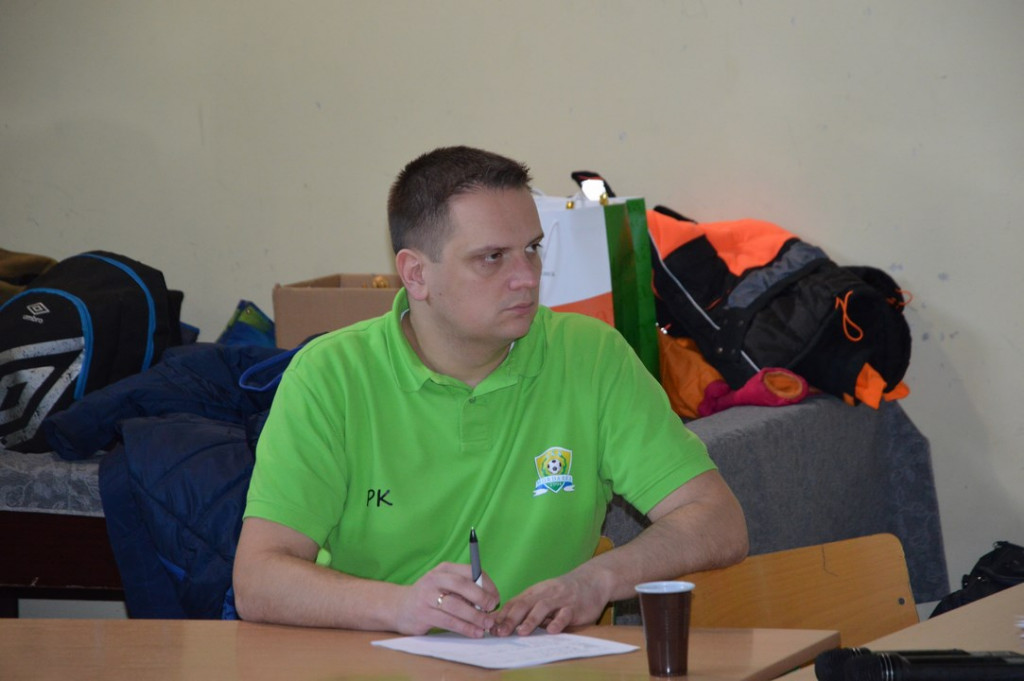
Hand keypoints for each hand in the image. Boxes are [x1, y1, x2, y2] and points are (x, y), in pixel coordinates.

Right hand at [394, 562, 500, 637]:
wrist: (399, 607)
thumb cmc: (430, 597)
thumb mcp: (444, 585)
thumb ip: (463, 589)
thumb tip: (490, 601)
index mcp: (444, 569)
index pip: (470, 571)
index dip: (487, 584)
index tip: (496, 598)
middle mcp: (435, 579)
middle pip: (463, 585)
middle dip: (482, 598)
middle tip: (493, 609)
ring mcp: (427, 596)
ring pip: (456, 605)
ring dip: (475, 616)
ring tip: (487, 625)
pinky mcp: (423, 614)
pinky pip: (448, 621)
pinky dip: (464, 628)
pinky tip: (474, 632)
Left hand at [490, 569, 609, 636]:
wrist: (592, 581)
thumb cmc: (563, 592)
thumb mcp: (542, 596)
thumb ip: (526, 608)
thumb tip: (503, 622)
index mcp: (534, 593)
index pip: (514, 603)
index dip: (501, 615)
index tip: (489, 627)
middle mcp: (545, 594)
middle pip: (524, 604)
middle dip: (510, 619)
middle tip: (499, 632)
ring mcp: (560, 599)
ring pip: (543, 607)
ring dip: (531, 620)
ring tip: (522, 632)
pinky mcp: (575, 607)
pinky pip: (565, 614)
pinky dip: (558, 622)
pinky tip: (552, 630)